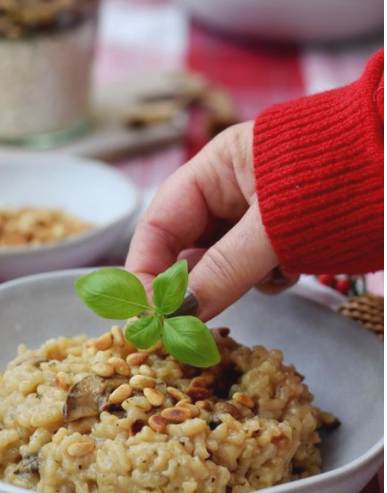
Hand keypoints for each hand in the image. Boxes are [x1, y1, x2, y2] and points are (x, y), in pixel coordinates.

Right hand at [125, 122, 296, 320]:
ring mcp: (257, 212)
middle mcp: (229, 188)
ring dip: (232, 281)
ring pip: (220, 261)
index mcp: (215, 167)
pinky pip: (254, 267)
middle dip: (188, 283)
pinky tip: (290, 273)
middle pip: (186, 245)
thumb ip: (223, 270)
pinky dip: (266, 278)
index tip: (146, 315)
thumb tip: (178, 315)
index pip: (159, 224)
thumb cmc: (347, 176)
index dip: (145, 270)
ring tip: (267, 277)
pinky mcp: (285, 234)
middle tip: (185, 325)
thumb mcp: (277, 227)